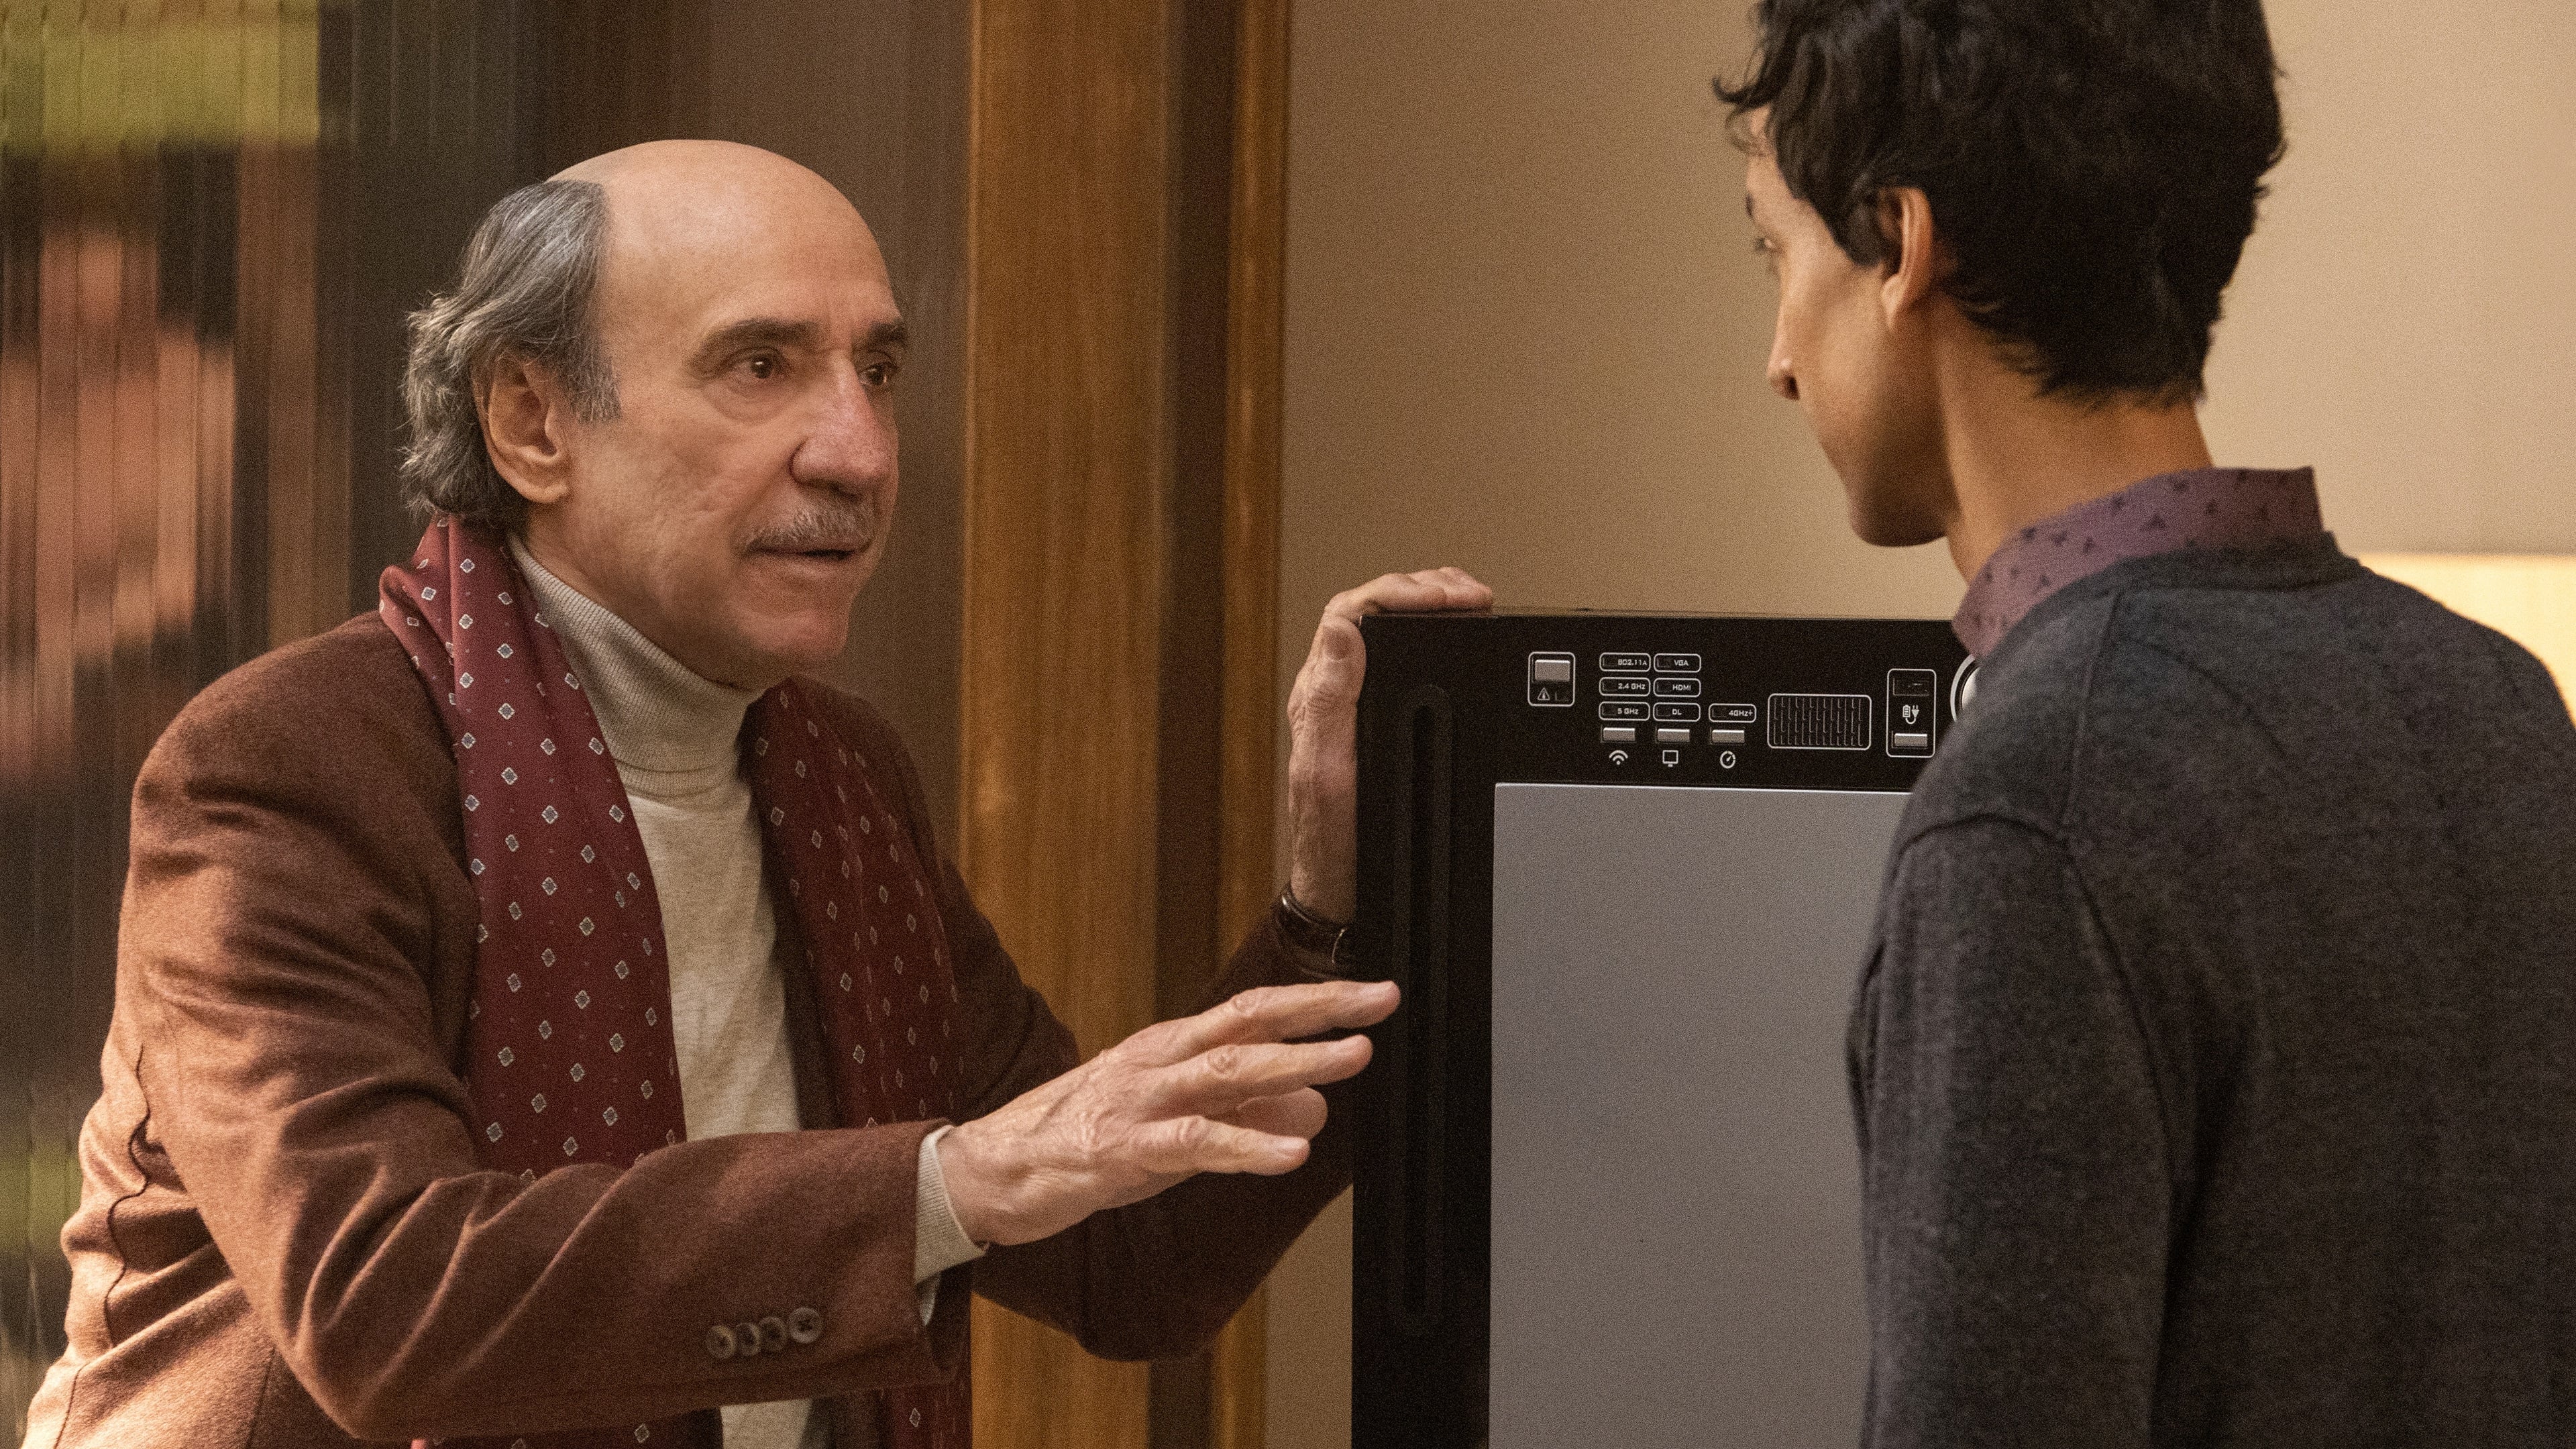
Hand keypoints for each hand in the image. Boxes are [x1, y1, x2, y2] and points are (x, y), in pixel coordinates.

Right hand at [935, 979, 1401, 1245]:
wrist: (990, 1170)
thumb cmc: (1083, 1139)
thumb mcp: (1173, 1118)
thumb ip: (1242, 1107)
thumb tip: (1314, 1103)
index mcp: (1172, 1045)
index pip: (1255, 1009)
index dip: (1316, 999)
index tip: (1374, 993)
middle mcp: (1159, 1059)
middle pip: (1250, 1023)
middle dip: (1321, 1011)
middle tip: (1382, 1001)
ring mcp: (1139, 1100)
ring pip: (1229, 1072)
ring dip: (1297, 1062)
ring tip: (1353, 1059)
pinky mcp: (1122, 1149)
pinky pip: (1194, 1143)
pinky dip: (1246, 1145)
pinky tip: (1289, 1155)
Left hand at [1287, 568, 1492, 923]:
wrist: (1346, 891)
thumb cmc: (1334, 842)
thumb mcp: (1329, 774)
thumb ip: (1329, 702)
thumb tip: (1340, 631)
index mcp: (1320, 696)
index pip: (1351, 614)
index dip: (1401, 592)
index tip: (1449, 598)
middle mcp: (1334, 692)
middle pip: (1373, 610)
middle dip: (1426, 589)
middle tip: (1474, 596)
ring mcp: (1355, 703)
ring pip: (1390, 628)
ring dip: (1432, 605)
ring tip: (1473, 602)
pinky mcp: (1378, 718)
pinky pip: (1405, 658)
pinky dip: (1438, 637)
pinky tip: (1463, 638)